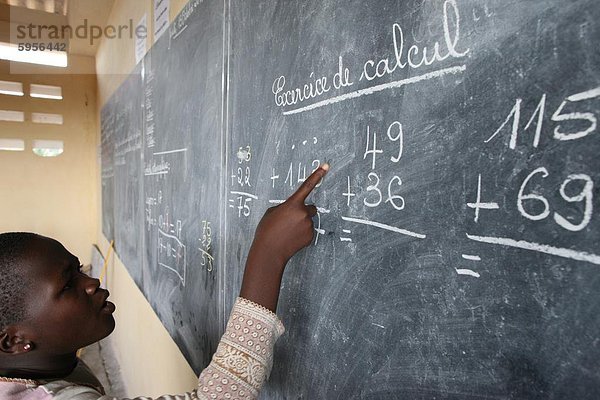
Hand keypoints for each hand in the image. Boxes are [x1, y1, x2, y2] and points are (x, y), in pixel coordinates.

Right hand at [239, 164, 328, 310]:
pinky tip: (291, 238)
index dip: (317, 175)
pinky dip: (301, 233)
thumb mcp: (272, 212)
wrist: (269, 251)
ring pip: (308, 220)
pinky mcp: (310, 236)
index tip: (326, 166)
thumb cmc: (267, 231)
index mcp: (293, 204)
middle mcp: (303, 213)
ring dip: (300, 223)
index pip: (307, 186)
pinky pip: (308, 230)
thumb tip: (294, 209)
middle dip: (302, 212)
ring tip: (287, 231)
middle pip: (310, 208)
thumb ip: (286, 207)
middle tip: (290, 221)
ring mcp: (308, 225)